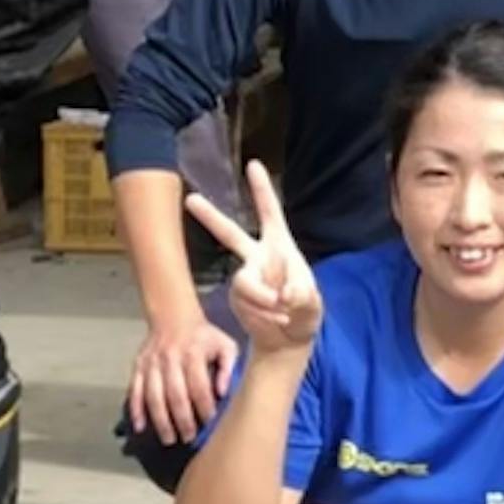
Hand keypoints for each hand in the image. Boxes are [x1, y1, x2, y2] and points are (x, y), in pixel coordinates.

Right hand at [129, 310, 240, 442]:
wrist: (173, 316)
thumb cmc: (204, 337)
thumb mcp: (225, 344)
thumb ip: (228, 367)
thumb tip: (223, 392)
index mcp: (193, 353)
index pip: (199, 386)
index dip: (204, 407)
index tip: (209, 423)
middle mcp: (170, 359)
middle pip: (175, 395)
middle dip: (183, 420)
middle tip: (189, 438)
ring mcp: (151, 363)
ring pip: (154, 396)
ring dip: (161, 420)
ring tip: (169, 439)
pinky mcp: (138, 366)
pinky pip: (134, 390)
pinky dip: (136, 410)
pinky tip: (140, 427)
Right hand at [189, 162, 322, 355]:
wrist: (288, 339)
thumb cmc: (305, 313)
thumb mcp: (313, 304)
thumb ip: (303, 296)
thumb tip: (284, 294)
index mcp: (280, 246)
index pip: (270, 213)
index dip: (261, 190)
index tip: (253, 164)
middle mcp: (257, 257)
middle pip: (229, 233)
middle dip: (209, 216)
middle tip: (190, 199)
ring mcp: (245, 277)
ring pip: (245, 282)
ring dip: (266, 300)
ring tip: (284, 313)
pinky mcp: (237, 297)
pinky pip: (245, 302)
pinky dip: (264, 314)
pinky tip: (276, 320)